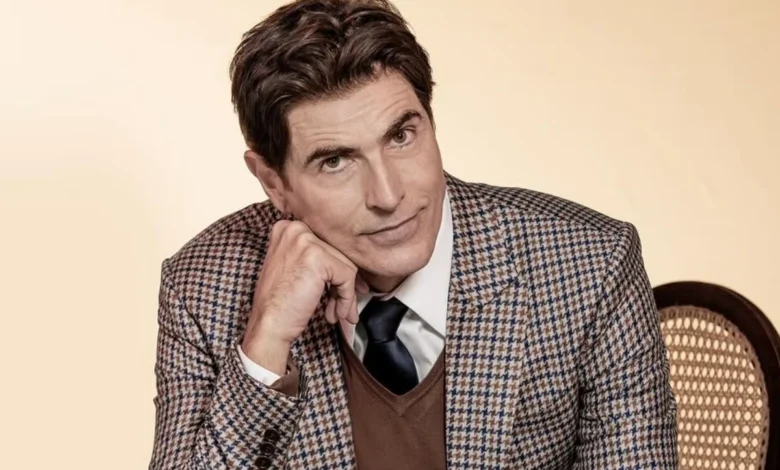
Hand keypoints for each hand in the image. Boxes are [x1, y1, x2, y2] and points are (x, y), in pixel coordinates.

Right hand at [241, 220, 367, 374]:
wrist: (269, 324)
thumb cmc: (279, 302)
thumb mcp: (293, 266)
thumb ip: (315, 257)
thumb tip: (347, 260)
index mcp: (288, 228)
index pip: (326, 244)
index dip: (336, 269)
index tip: (344, 287)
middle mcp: (296, 228)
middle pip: (337, 255)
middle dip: (343, 284)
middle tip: (344, 306)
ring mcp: (306, 241)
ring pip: (345, 266)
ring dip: (346, 295)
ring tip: (339, 313)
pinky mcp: (319, 258)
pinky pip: (347, 277)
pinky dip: (347, 298)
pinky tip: (336, 314)